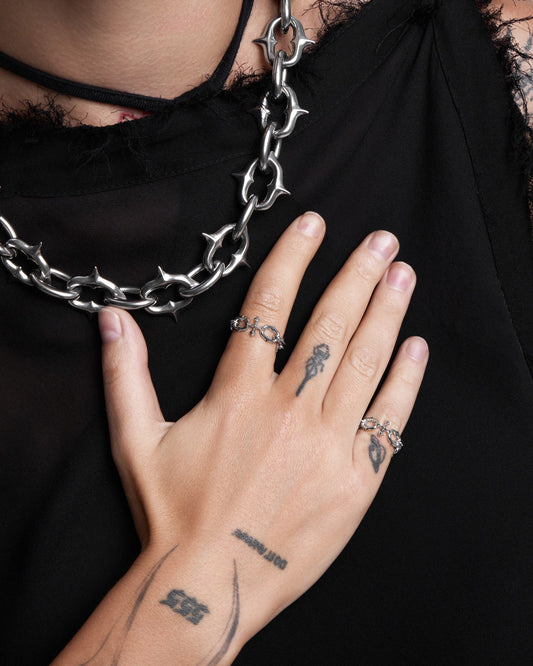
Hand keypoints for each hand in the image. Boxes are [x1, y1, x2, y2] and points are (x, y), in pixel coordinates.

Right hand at [84, 212, 427, 662]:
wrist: (211, 583)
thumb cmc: (172, 513)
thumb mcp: (135, 441)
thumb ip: (125, 376)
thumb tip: (112, 320)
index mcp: (238, 394)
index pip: (271, 307)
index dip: (294, 259)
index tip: (315, 224)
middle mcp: (288, 410)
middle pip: (330, 326)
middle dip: (358, 276)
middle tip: (382, 240)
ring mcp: (326, 444)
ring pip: (363, 363)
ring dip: (386, 313)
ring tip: (403, 275)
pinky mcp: (355, 480)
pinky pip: (387, 420)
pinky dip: (405, 381)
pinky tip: (417, 348)